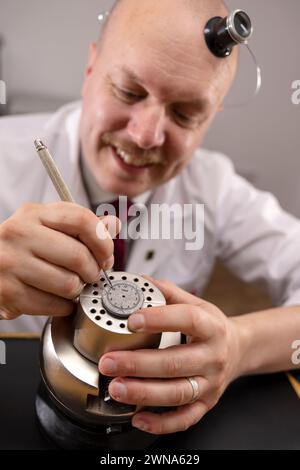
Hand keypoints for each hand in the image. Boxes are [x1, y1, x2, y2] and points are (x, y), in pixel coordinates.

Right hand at [0, 202, 119, 318]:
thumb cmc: (23, 248)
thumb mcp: (48, 228)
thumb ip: (82, 226)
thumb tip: (113, 224)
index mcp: (33, 214)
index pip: (81, 219)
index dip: (102, 241)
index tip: (107, 255)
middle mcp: (19, 234)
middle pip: (78, 256)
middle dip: (93, 271)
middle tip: (91, 275)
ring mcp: (11, 263)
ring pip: (69, 284)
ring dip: (77, 290)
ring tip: (71, 286)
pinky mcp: (8, 292)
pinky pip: (54, 305)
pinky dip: (63, 306)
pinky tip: (56, 298)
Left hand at [99, 278, 241, 434]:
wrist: (239, 350)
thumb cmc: (211, 327)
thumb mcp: (197, 304)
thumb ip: (168, 292)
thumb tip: (140, 279)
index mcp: (211, 327)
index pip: (187, 320)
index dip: (159, 320)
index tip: (132, 320)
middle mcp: (213, 357)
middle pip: (175, 363)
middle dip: (138, 364)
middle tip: (108, 362)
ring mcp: (210, 384)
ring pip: (177, 393)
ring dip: (143, 393)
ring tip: (115, 388)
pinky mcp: (206, 404)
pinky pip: (184, 419)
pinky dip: (160, 423)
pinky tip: (137, 417)